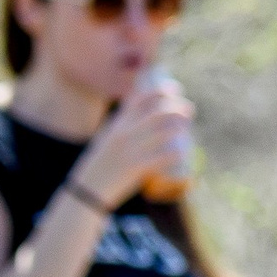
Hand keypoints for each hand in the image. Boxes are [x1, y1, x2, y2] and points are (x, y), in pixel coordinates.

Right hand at [71, 79, 194, 206]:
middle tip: (188, 108)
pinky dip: (176, 154)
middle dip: (176, 107)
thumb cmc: (101, 163)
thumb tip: (144, 115)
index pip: (139, 98)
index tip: (175, 88)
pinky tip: (183, 153)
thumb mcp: (108, 137)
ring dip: (178, 127)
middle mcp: (124, 133)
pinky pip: (162, 158)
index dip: (160, 90)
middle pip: (156, 113)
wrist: (88, 189)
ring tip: (187, 127)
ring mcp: (130, 150)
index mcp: (117, 124)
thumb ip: (124, 125)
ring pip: (162, 133)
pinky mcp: (136, 168)